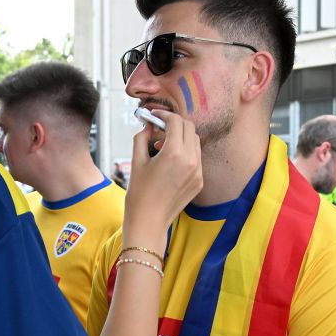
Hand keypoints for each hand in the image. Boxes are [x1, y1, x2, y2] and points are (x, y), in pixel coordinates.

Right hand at [123, 111, 202, 243]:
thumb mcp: (136, 161)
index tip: (155, 116)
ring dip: (181, 138)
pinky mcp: (199, 181)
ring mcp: (198, 171)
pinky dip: (185, 153)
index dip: (164, 115)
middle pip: (189, 127)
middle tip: (160, 128)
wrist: (149, 220)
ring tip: (163, 147)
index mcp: (174, 153)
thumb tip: (148, 125)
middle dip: (175, 124)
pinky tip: (170, 163)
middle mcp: (191, 160)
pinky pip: (196, 158)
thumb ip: (142, 137)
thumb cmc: (139, 193)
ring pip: (195, 142)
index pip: (176, 121)